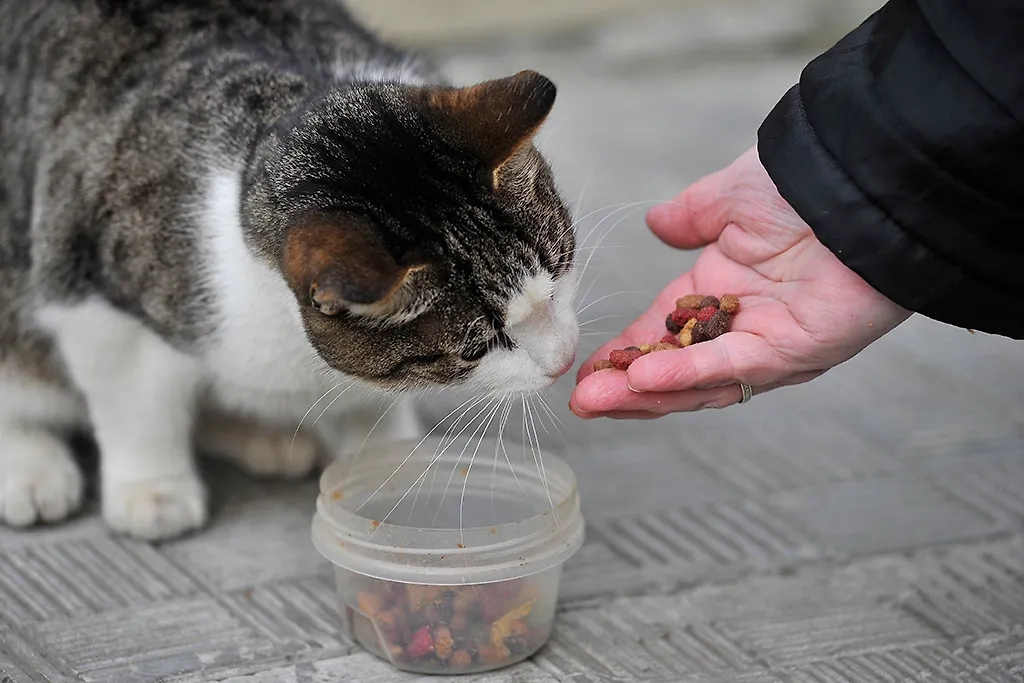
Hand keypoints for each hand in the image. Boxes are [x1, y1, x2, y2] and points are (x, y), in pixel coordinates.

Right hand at [570, 147, 910, 418]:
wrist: (860, 176)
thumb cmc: (802, 182)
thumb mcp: (729, 197)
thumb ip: (692, 216)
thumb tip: (656, 223)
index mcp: (718, 291)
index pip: (660, 334)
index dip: (623, 353)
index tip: (585, 370)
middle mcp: (739, 326)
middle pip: (676, 373)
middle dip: (626, 389)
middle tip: (580, 402)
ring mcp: (767, 344)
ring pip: (700, 383)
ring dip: (646, 395)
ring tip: (595, 401)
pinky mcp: (796, 351)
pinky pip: (734, 366)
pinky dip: (688, 374)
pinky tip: (644, 378)